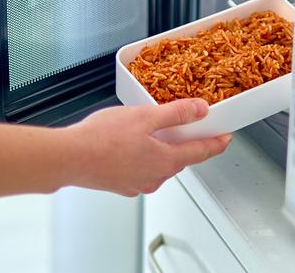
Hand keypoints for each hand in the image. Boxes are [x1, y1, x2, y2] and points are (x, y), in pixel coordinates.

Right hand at [0, 99, 231, 198]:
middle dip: (185, 143)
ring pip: (158, 164)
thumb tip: (200, 110)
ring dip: (161, 149)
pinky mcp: (120, 185)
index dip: (215, 143)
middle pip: (179, 158)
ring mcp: (136, 184)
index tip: (225, 138)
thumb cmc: (101, 139)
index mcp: (165, 162)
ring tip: (152, 130)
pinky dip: (141, 156)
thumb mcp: (145, 117)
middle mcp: (154, 178)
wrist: (69, 158)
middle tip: (188, 127)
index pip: (201, 153)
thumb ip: (176, 114)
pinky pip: (139, 169)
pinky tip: (128, 143)